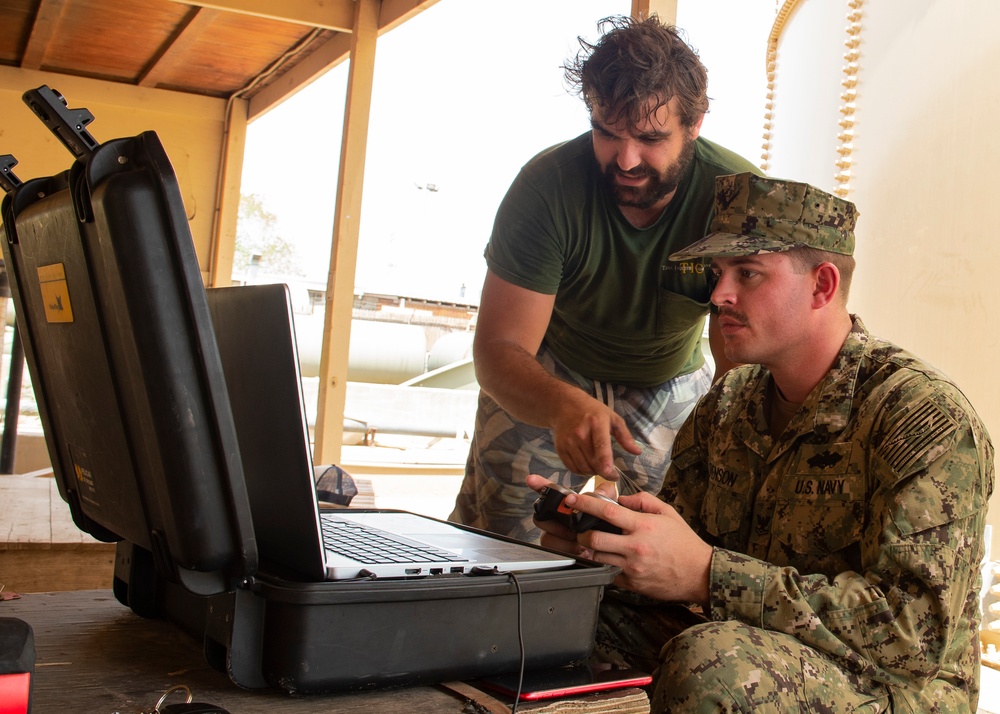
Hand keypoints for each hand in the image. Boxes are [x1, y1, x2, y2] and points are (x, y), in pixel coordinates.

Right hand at [550, 392, 641, 478]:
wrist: (565, 406)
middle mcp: (580, 433)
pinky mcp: (560, 449)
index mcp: (596, 423)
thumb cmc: (593, 412)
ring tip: (600, 468)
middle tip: (613, 474)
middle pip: (593, 461)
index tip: (609, 472)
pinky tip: (588, 466)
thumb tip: (637, 452)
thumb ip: (625, 436)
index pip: (601, 445)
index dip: (604, 461)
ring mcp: (568, 442)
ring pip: (583, 467)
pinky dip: (582, 472)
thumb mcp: (613, 418)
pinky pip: (572, 468)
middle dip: (605, 472)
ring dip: (594, 472)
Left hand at [569, 489, 712, 605]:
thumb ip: (644, 500)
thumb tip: (622, 498)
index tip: (572, 499)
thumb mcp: (668, 513)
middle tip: (581, 529)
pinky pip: (608, 573)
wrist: (699, 574)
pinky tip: (610, 559)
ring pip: (597, 558)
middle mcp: (635, 547)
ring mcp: (632, 568)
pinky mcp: (632, 583)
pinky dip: (605, 565)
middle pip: (594, 539)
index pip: (607, 512)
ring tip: (594, 544)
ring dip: (591, 550)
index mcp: (643, 526)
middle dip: (581, 533)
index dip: (586, 504)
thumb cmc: (684, 542)